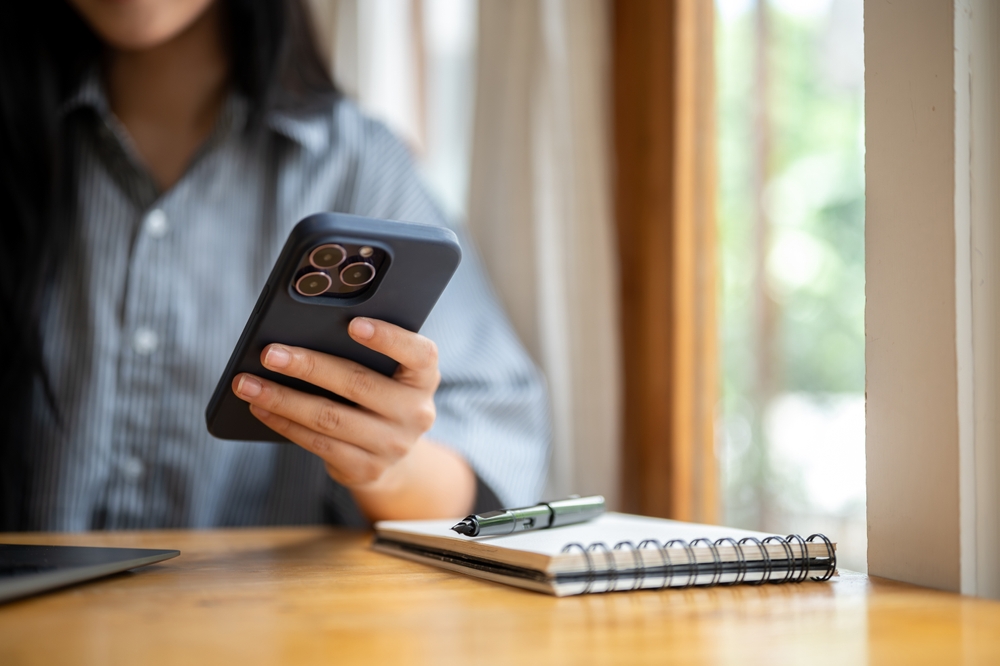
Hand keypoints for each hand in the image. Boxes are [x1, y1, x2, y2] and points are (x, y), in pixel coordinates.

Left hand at [231, 317, 440, 488]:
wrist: (393, 451)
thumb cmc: (379, 393)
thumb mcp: (387, 371)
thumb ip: (364, 353)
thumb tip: (301, 334)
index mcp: (424, 378)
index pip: (419, 354)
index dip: (388, 338)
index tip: (353, 324)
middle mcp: (416, 412)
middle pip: (358, 384)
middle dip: (309, 367)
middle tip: (270, 353)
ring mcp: (393, 445)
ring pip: (330, 418)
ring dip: (282, 399)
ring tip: (247, 383)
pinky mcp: (367, 469)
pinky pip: (318, 444)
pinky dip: (284, 423)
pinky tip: (260, 408)